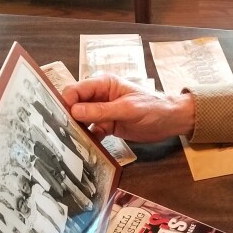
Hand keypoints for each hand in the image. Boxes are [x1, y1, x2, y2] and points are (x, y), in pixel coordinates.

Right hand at [62, 75, 195, 141]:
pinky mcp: (107, 125)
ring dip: (76, 130)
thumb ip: (102, 110)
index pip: (75, 90)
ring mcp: (102, 112)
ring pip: (80, 120)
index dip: (66, 102)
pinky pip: (91, 132)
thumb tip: (75, 110)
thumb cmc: (154, 107)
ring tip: (69, 142)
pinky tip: (84, 148)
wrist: (171, 120)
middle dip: (67, 118)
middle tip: (61, 133)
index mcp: (104, 84)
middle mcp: (99, 96)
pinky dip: (87, 139)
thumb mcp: (128, 108)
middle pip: (74, 105)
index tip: (62, 118)